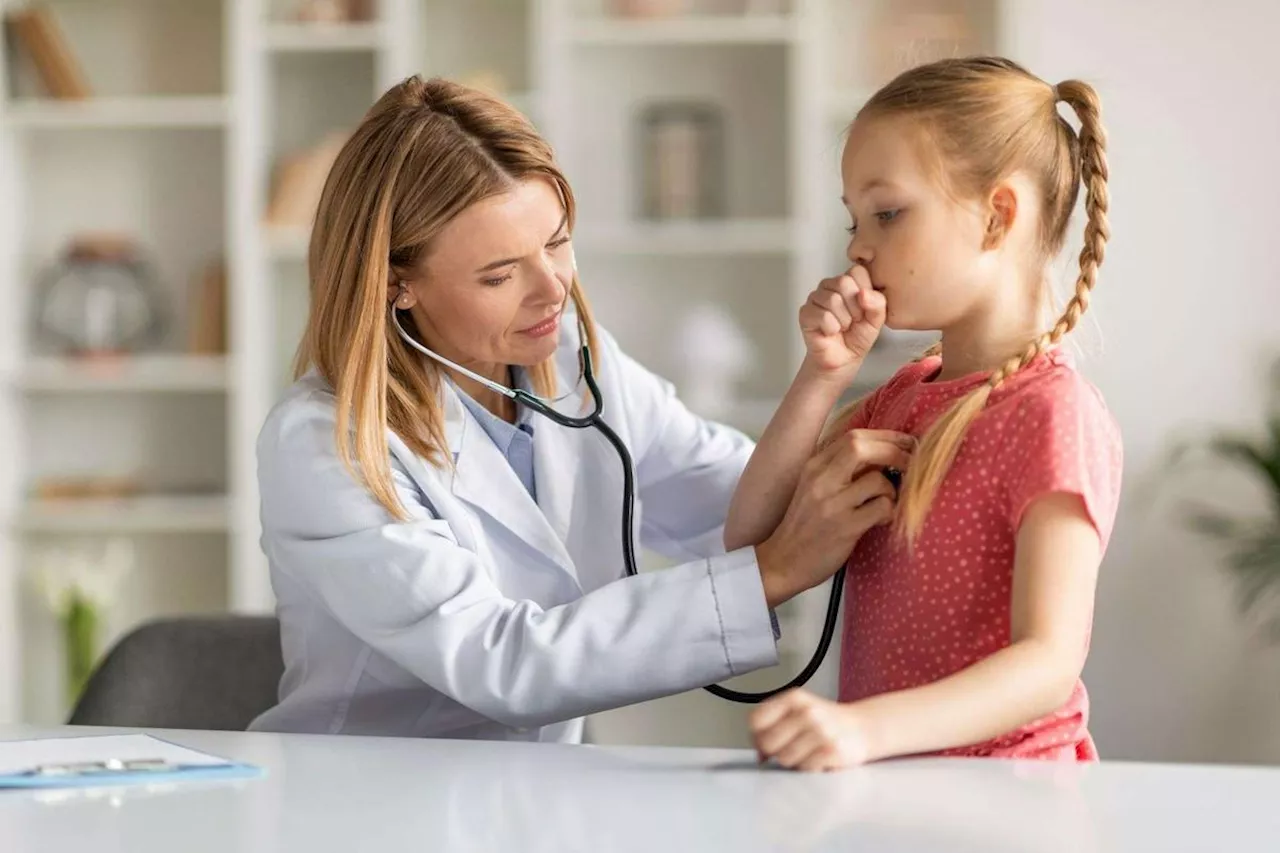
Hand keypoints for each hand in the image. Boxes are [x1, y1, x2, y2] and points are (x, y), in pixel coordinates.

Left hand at [750, 689, 873, 770]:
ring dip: (794, 761)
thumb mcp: (798, 712)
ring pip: (785, 759)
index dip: (756, 736)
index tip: (765, 741)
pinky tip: (819, 759)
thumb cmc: (825, 721)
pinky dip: (810, 768)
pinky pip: (805, 769)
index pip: (756, 720)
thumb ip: (774, 727)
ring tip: (807, 752)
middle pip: (767, 743)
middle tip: (790, 748)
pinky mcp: (831, 750)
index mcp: (793, 698)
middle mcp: (806, 711)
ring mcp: (820, 731)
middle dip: (775, 751)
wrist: (862, 728)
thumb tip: (759, 755)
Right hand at [754, 428, 913, 606]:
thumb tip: (882, 454)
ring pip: (878, 480)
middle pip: (863, 447)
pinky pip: (882, 508)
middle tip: (911, 463)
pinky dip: (890, 512)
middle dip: (894, 451)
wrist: (783, 560)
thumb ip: (838, 469)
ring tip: (888, 501)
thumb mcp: (813, 487)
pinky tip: (883, 520)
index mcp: (814, 466)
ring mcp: (832, 504)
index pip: (853, 436)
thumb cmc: (804, 525)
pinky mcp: (845, 527)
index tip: (905, 443)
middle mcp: (821, 480)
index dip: (886, 436)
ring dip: (893, 490)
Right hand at [798, 265, 886, 381]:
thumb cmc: (857, 338)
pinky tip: (830, 332)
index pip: (857, 272)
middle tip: (853, 320)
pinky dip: (832, 328)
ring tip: (842, 327)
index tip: (864, 309)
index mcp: (848, 282)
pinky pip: (822, 315)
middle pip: (843, 282)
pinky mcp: (805, 313)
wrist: (843, 360)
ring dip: (843, 320)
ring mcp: (815, 298)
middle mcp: (830, 286)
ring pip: (832, 299)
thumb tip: (864, 293)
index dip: (864, 293)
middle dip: (854, 308)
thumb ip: (878, 303)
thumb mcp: (877, 319)